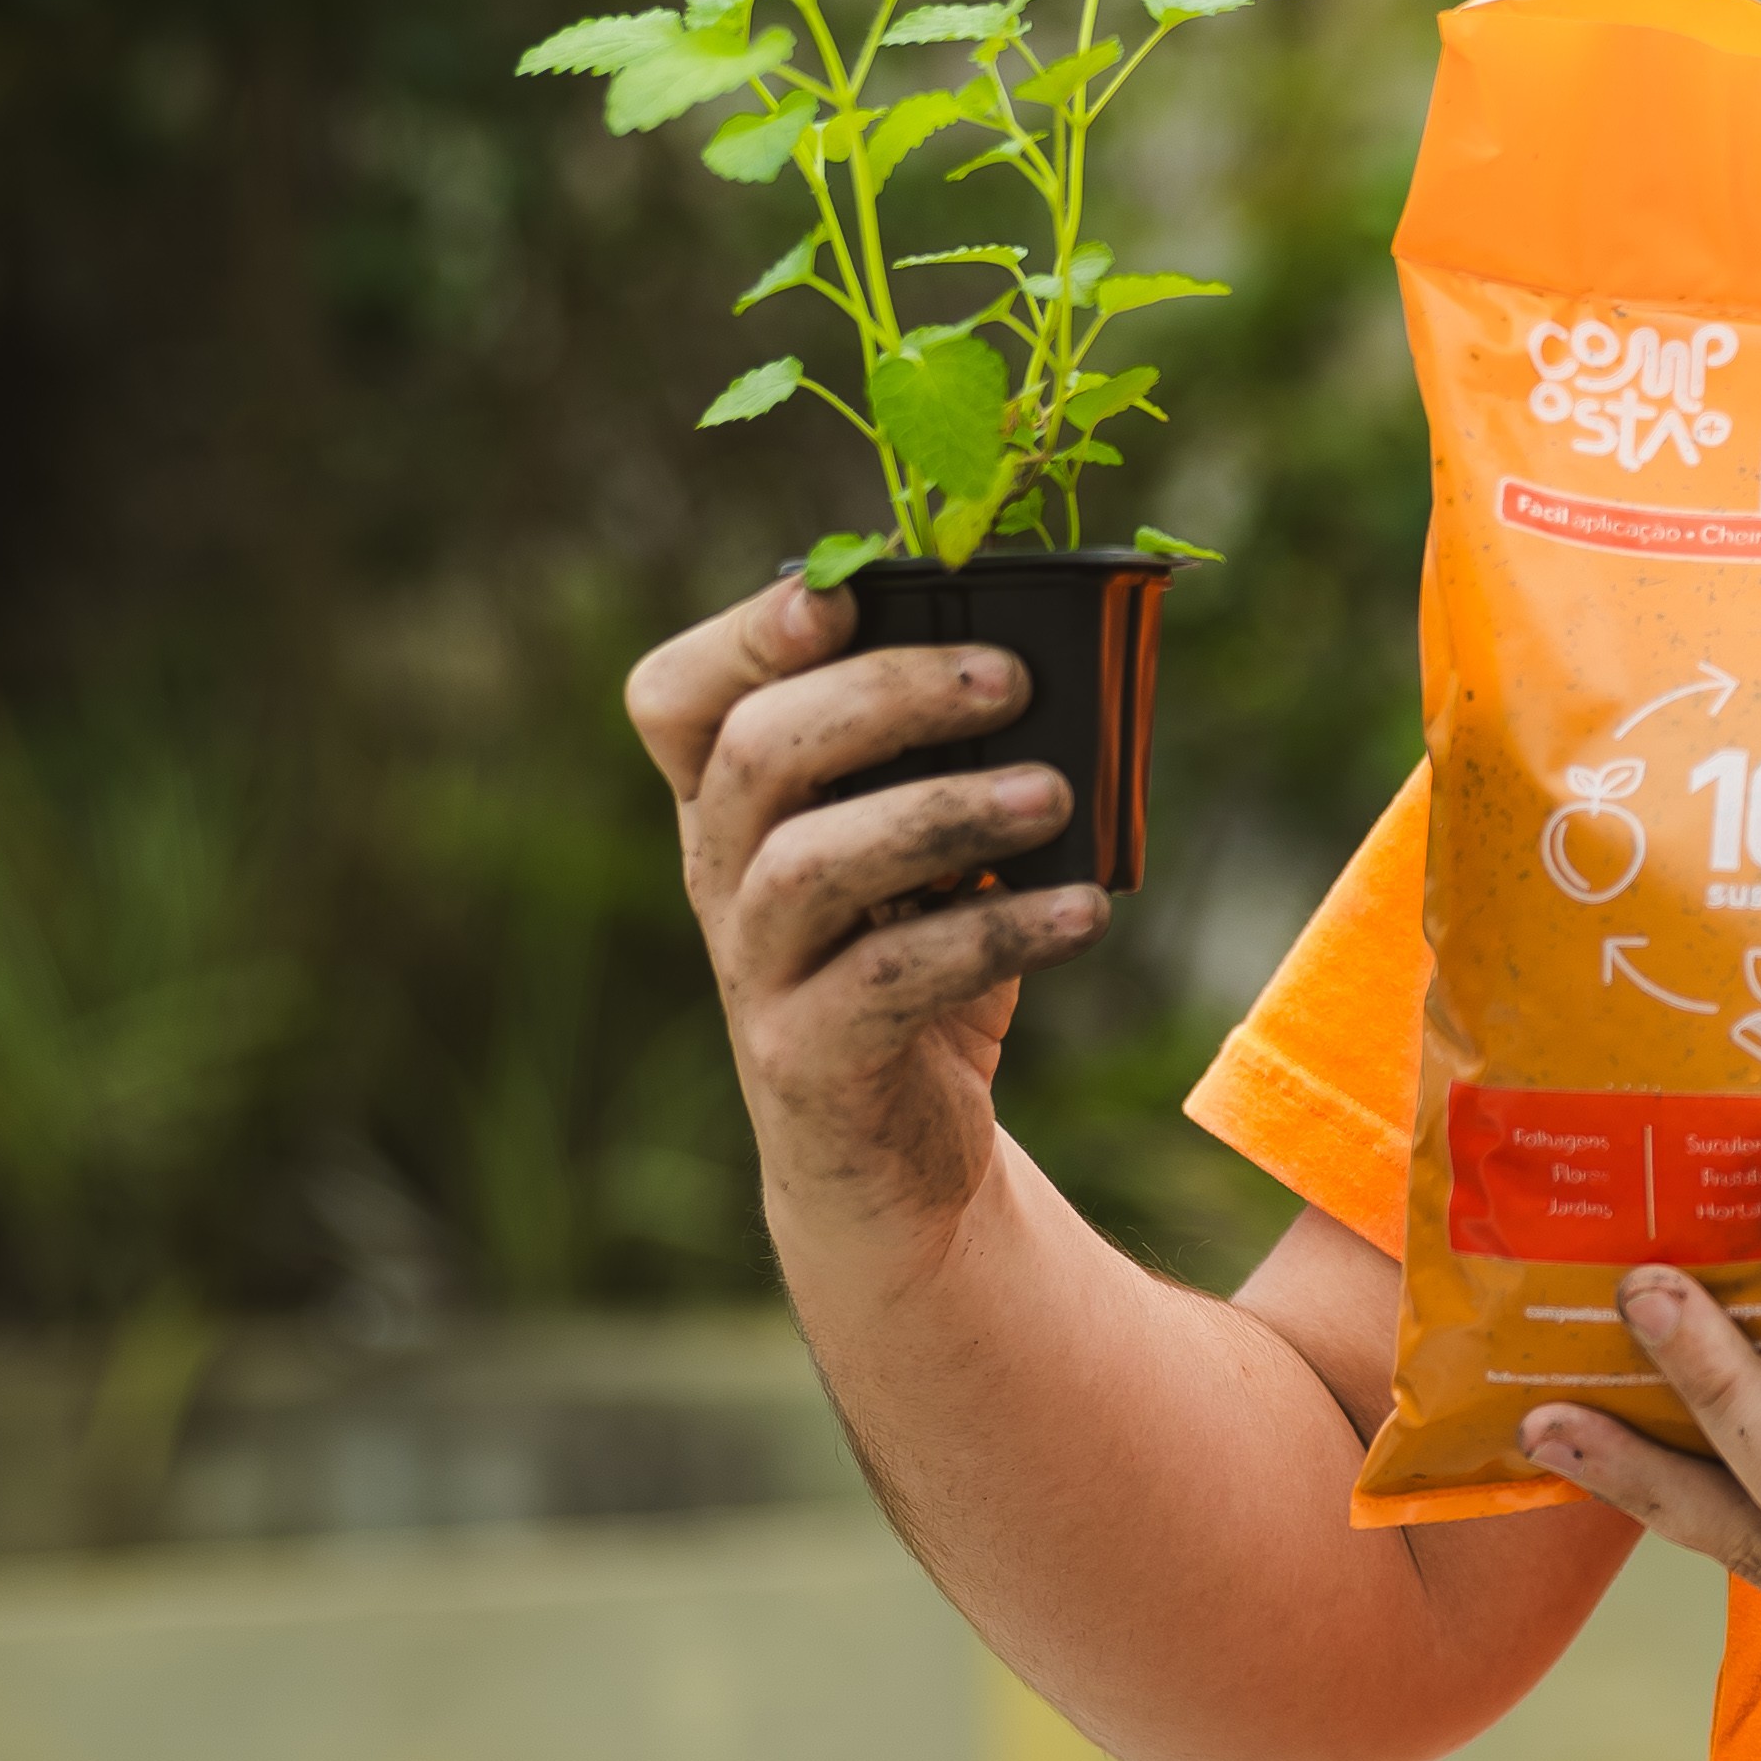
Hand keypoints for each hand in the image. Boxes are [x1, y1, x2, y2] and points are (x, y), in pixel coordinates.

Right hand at [624, 566, 1099, 1262]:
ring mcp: (756, 971)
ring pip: (810, 864)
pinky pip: (885, 980)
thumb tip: (1070, 670)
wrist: (902, 1164)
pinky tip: (1082, 913)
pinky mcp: (808, 1058)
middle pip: (755, 753)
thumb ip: (961, 763)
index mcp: (735, 805)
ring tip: (1056, 795)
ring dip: (943, 812)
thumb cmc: (925, 968)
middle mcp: (721, 876)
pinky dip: (994, 933)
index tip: (841, 596)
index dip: (742, 636)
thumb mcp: (934, 854)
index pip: (678, 698)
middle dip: (884, 696)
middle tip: (1010, 679)